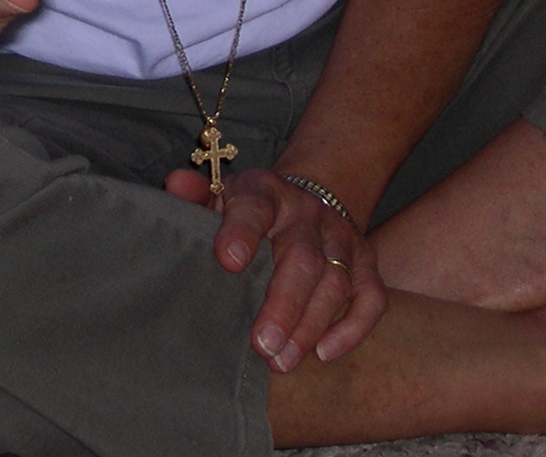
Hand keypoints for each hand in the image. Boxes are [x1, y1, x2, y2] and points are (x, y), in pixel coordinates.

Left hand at [163, 166, 386, 370]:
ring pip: (337, 282)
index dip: (241, 231)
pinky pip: (371, 296)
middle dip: (283, 304)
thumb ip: (196, 194)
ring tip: (282, 361)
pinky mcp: (365, 262)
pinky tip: (323, 353)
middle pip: (302, 257)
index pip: (254, 206)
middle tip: (262, 344)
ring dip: (310, 325)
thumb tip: (174, 185)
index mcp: (266, 192)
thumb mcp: (220, 195)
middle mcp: (308, 212)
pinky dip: (353, 327)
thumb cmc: (251, 210)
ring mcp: (341, 237)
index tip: (227, 261)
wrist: (306, 197)